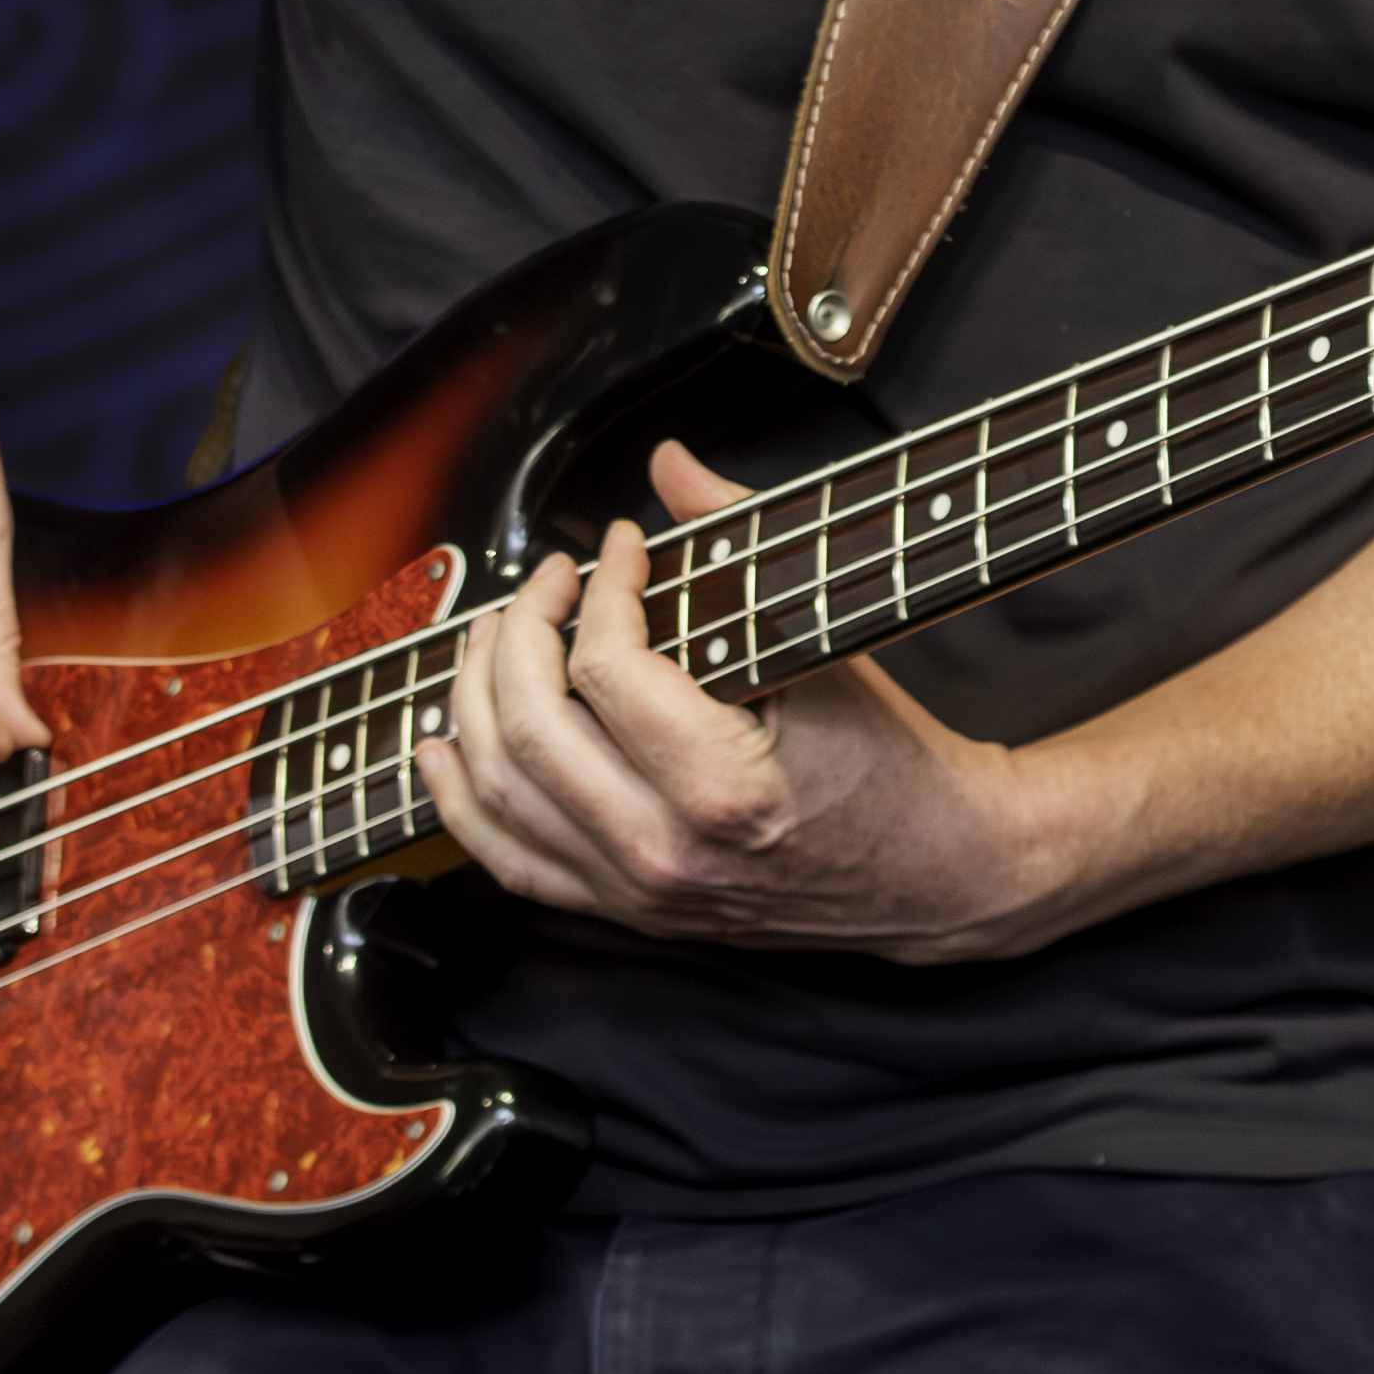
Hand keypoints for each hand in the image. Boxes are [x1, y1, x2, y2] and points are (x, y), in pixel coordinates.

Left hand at [419, 442, 1080, 961]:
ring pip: (500, 792)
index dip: (597, 587)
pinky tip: (442, 745)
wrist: (932, 871)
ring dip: (474, 699)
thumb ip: (738, 540)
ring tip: (494, 636)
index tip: (620, 548)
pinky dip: (460, 801)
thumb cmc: (890, 758)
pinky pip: (511, 860)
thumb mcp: (824, 642)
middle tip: (548, 582)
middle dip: (518, 632)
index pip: (603, 667)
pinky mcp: (627, 909)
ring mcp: (638, 891)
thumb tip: (669, 464)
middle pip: (527, 728)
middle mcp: (666, 852)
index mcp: (723, 786)